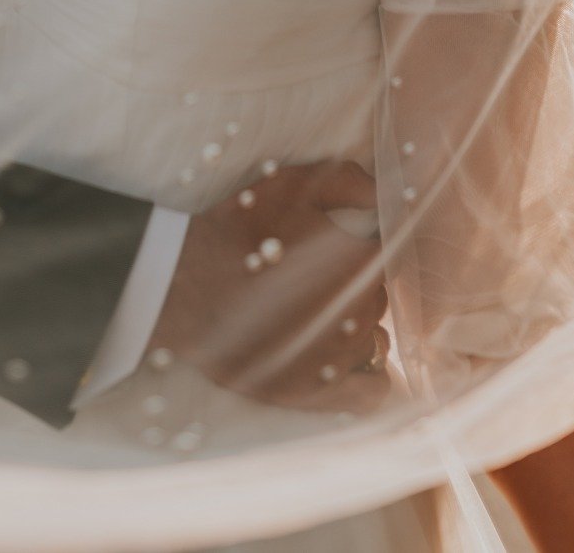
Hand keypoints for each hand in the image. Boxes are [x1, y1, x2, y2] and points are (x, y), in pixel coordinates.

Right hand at [152, 159, 389, 412]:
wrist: (185, 285)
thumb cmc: (238, 230)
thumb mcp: (289, 185)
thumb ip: (347, 181)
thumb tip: (386, 191)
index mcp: (359, 260)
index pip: (388, 254)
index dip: (366, 247)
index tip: (341, 245)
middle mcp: (359, 312)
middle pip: (378, 296)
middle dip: (355, 284)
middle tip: (317, 275)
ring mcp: (339, 357)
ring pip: (375, 338)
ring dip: (357, 325)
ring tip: (318, 314)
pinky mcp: (314, 392)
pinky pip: (372, 391)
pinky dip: (369, 375)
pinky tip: (346, 358)